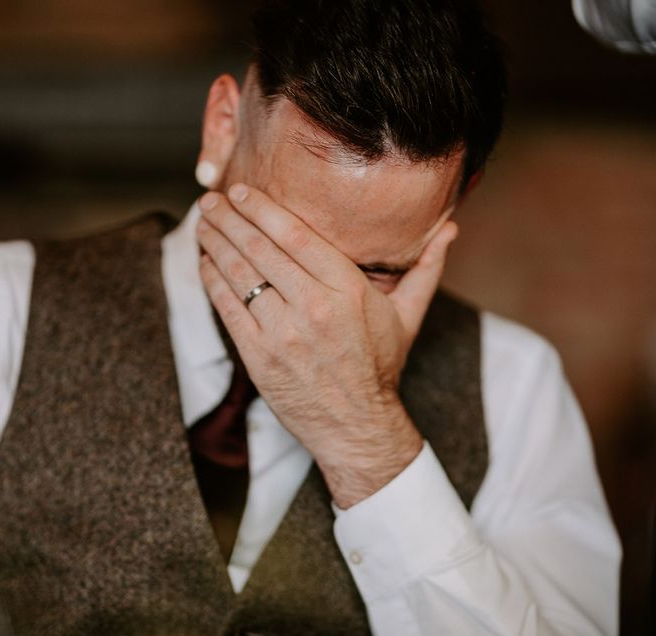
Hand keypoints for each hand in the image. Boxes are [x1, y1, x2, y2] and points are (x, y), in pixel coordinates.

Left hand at [196, 184, 456, 507]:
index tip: (242, 191)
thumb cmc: (380, 366)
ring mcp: (282, 333)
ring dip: (216, 243)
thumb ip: (426, 268)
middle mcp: (314, 307)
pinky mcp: (259, 356)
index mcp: (348, 290)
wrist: (357, 424)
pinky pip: (227, 308)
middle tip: (211, 199)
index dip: (263, 209)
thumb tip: (451, 229)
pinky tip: (206, 262)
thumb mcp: (409, 315)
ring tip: (203, 223)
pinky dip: (212, 281)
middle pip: (261, 249)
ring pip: (240, 275)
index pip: (296, 235)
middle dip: (230, 219)